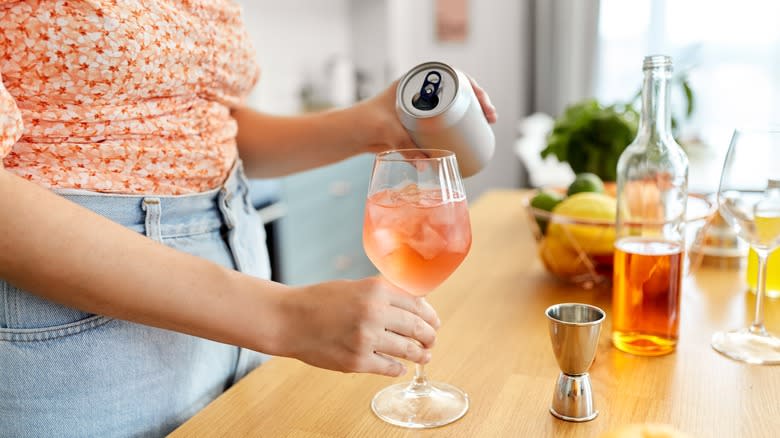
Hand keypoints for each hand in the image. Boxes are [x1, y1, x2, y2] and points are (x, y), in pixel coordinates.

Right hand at [276, 277, 439, 376]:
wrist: (289, 319)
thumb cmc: (320, 300)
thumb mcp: (355, 287)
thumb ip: (383, 294)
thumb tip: (415, 302)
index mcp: (376, 290)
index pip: (418, 304)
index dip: (430, 315)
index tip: (434, 322)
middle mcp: (374, 313)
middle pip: (417, 327)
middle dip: (429, 336)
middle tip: (432, 340)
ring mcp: (366, 339)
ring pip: (407, 350)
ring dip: (420, 354)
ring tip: (425, 356)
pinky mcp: (356, 361)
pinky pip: (388, 367)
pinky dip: (398, 368)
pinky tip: (400, 367)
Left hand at [353, 75, 497, 153]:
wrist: (350, 133)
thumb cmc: (364, 123)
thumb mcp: (387, 131)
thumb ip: (405, 148)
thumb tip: (425, 168)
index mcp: (415, 82)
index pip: (451, 78)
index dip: (473, 87)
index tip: (483, 104)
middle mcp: (421, 92)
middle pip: (458, 92)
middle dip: (479, 102)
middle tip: (491, 118)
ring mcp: (421, 108)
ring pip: (453, 107)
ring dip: (472, 114)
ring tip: (487, 127)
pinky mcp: (419, 124)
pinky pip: (445, 121)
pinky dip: (460, 124)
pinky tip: (474, 132)